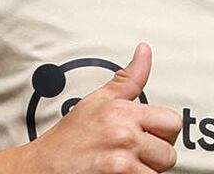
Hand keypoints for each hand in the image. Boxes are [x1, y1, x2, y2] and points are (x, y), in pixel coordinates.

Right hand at [22, 43, 181, 173]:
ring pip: (159, 173)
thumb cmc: (68, 139)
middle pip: (169, 153)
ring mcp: (121, 162)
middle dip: (155, 157)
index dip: (162, 133)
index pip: (172, 122)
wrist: (41, 168)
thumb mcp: (97, 101)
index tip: (148, 137)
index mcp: (122, 111)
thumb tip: (144, 52)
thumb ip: (128, 79)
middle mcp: (124, 135)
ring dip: (145, 173)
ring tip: (124, 167)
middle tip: (134, 157)